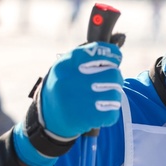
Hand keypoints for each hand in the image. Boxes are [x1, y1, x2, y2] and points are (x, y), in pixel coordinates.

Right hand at [13, 42, 122, 165]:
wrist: (48, 117)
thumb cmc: (65, 85)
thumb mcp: (68, 65)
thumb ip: (90, 54)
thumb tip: (117, 47)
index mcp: (66, 63)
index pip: (99, 52)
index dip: (112, 55)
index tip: (115, 60)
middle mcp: (71, 80)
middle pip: (113, 74)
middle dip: (115, 78)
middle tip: (109, 82)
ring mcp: (78, 100)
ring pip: (115, 94)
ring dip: (114, 96)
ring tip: (104, 97)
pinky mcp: (84, 118)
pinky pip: (112, 113)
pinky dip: (110, 112)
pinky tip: (100, 111)